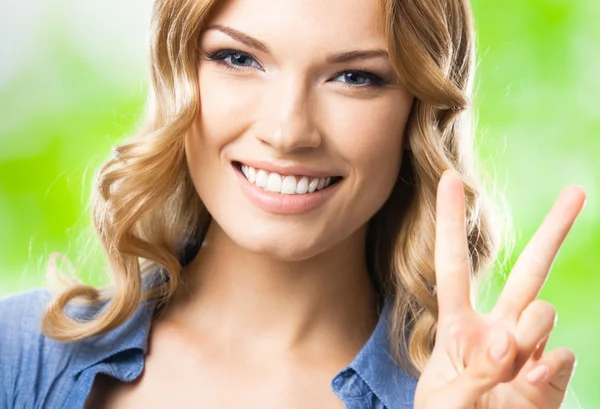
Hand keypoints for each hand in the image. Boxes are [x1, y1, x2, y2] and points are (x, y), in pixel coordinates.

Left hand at [414, 170, 585, 408]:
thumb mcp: (442, 398)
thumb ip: (475, 370)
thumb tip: (516, 345)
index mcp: (458, 326)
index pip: (453, 265)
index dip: (451, 222)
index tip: (449, 178)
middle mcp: (498, 330)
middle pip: (528, 272)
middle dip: (553, 231)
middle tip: (577, 191)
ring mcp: (529, 352)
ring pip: (542, 311)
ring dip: (525, 333)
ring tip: (505, 371)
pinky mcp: (551, 377)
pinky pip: (560, 357)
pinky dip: (547, 370)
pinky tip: (528, 384)